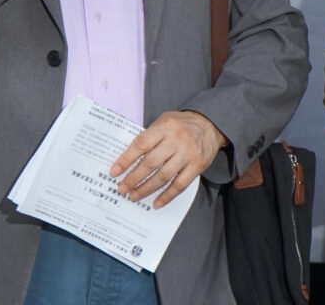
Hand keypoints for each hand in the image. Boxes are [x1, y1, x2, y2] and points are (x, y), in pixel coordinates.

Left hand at [109, 110, 225, 207]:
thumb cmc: (181, 123)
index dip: (126, 159)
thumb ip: (149, 135)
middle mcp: (176, 141)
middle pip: (151, 163)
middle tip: (121, 188)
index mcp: (164, 127)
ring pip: (164, 176)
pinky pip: (180, 185)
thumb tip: (128, 157)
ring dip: (146, 188)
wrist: (210, 124)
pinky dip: (167, 196)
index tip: (114, 171)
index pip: (141, 144)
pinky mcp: (197, 167)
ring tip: (134, 196)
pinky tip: (156, 202)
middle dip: (133, 178)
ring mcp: (187, 155)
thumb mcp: (164, 121)